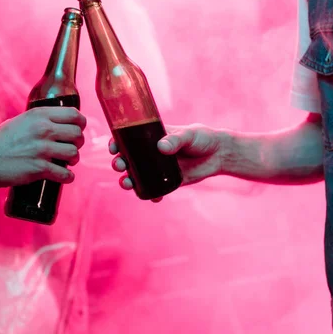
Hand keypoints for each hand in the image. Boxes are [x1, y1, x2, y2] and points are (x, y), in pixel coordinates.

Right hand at [0, 106, 85, 187]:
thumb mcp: (20, 122)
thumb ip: (39, 121)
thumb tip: (58, 125)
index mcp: (39, 115)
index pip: (74, 115)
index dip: (80, 123)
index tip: (79, 129)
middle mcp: (43, 130)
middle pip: (77, 134)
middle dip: (78, 143)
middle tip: (71, 148)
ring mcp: (42, 149)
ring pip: (74, 154)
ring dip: (73, 160)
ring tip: (67, 162)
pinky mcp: (39, 169)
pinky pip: (65, 174)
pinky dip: (67, 177)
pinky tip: (64, 177)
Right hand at [109, 124, 225, 201]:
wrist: (218, 155)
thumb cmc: (202, 138)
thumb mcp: (189, 135)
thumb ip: (176, 140)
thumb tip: (162, 147)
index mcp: (150, 137)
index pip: (127, 139)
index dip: (116, 143)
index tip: (113, 147)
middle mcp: (149, 153)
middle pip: (126, 159)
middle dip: (119, 163)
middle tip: (120, 166)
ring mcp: (156, 169)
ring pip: (135, 176)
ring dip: (127, 180)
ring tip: (127, 184)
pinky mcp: (166, 182)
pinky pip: (152, 190)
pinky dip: (149, 195)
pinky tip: (152, 198)